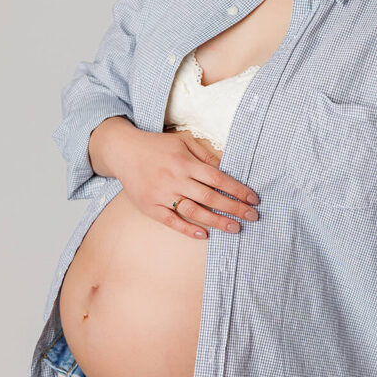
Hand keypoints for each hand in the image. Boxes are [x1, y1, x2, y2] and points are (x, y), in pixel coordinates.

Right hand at [114, 126, 259, 238]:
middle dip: (234, 208)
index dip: (238, 190)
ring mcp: (162, 194)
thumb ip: (205, 155)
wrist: (123, 151)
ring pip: (194, 211)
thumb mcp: (183, 141)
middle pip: (210, 197)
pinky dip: (188, 229)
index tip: (253, 199)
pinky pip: (171, 221)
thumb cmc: (157, 146)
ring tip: (235, 228)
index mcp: (185, 162)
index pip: (218, 179)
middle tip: (253, 217)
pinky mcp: (150, 207)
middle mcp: (175, 179)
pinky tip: (205, 235)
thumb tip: (226, 168)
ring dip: (217, 221)